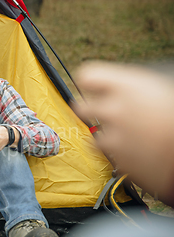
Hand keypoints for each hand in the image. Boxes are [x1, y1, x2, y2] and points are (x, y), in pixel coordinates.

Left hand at [75, 61, 173, 203]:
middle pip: (80, 107)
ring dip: (105, 135)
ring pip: (93, 135)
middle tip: (101, 113)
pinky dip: (119, 153)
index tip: (90, 87)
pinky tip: (136, 149)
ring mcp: (114, 138)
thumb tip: (109, 88)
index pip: (87, 77)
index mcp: (127, 88)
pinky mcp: (119, 160)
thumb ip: (128, 88)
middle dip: (89, 110)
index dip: (88, 82)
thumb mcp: (156, 89)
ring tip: (127, 135)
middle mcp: (115, 111)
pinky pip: (109, 155)